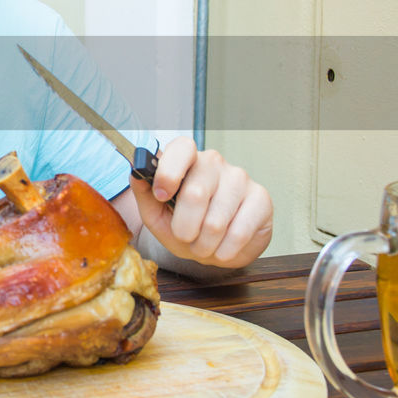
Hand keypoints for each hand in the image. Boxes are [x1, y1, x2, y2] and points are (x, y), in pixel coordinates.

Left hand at [130, 138, 272, 267]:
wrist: (217, 247)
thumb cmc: (186, 226)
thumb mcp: (157, 214)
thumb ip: (144, 193)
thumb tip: (136, 172)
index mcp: (187, 160)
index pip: (182, 148)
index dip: (169, 172)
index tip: (161, 196)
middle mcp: (214, 163)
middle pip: (195, 193)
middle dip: (185, 228)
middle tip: (185, 238)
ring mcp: (240, 178)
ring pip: (216, 220)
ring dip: (205, 244)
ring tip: (204, 245)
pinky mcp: (261, 198)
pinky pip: (239, 232)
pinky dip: (225, 250)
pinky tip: (224, 248)